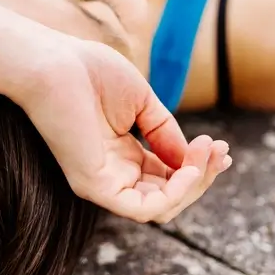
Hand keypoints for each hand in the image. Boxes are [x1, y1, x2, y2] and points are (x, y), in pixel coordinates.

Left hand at [10, 38, 231, 222]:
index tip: (221, 147)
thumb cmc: (90, 73)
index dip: (196, 166)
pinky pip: (143, 209)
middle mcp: (113, 172)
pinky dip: (174, 194)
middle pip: (167, 194)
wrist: (53, 64)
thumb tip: (191, 160)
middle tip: (220, 150)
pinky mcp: (94, 186)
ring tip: (207, 153)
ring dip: (193, 183)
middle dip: (200, 175)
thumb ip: (165, 132)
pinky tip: (188, 168)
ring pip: (160, 207)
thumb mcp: (142, 103)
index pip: (166, 175)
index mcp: (121, 153)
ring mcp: (103, 182)